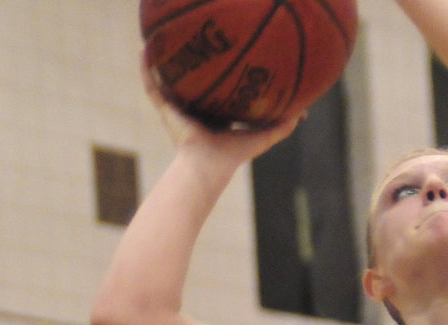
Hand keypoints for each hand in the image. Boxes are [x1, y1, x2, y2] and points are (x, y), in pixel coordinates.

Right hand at [140, 52, 304, 163]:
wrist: (208, 165)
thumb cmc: (236, 153)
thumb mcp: (265, 136)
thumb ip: (284, 125)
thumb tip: (304, 111)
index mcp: (218, 116)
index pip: (221, 90)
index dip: (226, 74)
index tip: (233, 55)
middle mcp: (198, 111)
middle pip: (196, 81)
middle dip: (197, 62)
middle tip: (201, 38)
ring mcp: (179, 109)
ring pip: (172, 79)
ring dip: (167, 61)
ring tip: (167, 37)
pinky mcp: (165, 109)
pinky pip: (152, 85)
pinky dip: (145, 69)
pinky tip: (143, 49)